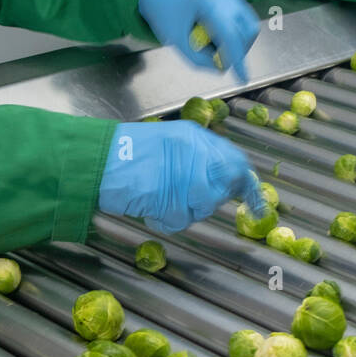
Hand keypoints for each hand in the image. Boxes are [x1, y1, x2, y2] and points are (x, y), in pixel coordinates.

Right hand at [99, 122, 260, 233]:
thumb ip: (195, 158)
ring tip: (157, 198)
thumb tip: (225, 180)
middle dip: (205, 200)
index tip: (257, 204)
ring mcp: (184, 175)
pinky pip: (180, 220)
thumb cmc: (124, 154)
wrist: (98, 162)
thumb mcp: (167, 144)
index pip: (235, 161)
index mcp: (194, 137)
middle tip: (180, 199)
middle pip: (221, 189)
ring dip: (182, 210)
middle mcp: (195, 153)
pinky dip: (164, 220)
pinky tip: (149, 206)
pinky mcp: (173, 198)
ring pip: (203, 207)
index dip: (245, 185)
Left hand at [138, 0, 259, 81]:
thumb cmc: (162, 9)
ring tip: (213, 45)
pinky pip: (241, 19)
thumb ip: (200, 60)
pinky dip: (233, 33)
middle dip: (238, 50)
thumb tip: (221, 68)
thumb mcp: (177, 41)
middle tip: (219, 60)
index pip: (232, 34)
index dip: (238, 60)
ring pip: (247, 24)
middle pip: (247, 29)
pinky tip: (214, 34)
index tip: (242, 78)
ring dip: (236, 42)